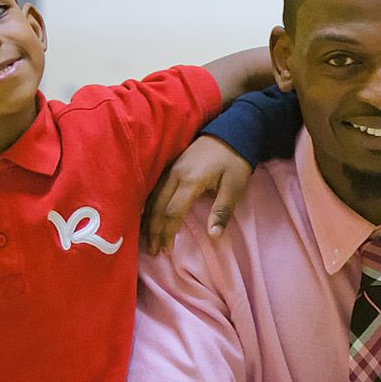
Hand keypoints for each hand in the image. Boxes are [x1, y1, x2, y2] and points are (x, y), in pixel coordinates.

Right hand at [145, 137, 254, 256]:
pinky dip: (148, 205)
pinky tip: (145, 215)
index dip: (167, 232)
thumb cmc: (235, 160)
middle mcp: (175, 174)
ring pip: (151, 197)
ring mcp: (170, 168)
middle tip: (153, 251)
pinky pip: (153, 188)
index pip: (172, 211)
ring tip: (147, 238)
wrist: (232, 130)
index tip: (166, 249)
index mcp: (190, 180)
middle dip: (153, 230)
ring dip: (148, 219)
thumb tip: (214, 235)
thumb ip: (222, 211)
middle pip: (157, 206)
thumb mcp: (234, 187)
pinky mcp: (171, 165)